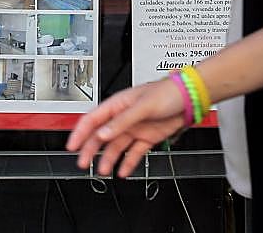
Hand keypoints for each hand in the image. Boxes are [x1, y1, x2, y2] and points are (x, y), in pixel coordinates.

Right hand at [66, 79, 187, 176]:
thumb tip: (103, 133)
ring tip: (103, 170)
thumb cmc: (168, 92)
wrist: (190, 98)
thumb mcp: (143, 105)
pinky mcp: (147, 138)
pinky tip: (123, 171)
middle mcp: (124, 118)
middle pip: (101, 135)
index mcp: (118, 105)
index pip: (93, 119)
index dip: (80, 132)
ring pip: (116, 146)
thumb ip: (122, 121)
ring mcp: (135, 128)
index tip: (72, 146)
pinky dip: (128, 163)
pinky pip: (133, 153)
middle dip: (90, 149)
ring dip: (108, 159)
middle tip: (82, 163)